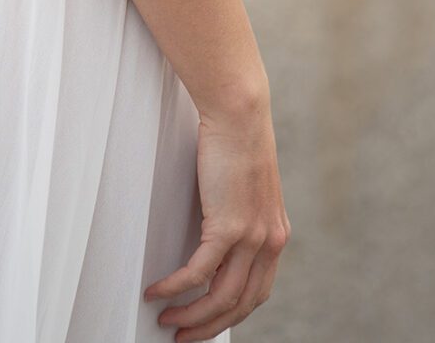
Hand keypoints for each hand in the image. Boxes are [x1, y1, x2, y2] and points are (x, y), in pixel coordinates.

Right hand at [143, 95, 291, 338]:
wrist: (240, 112)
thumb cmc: (238, 141)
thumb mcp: (248, 188)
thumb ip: (242, 216)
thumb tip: (218, 238)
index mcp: (276, 235)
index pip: (257, 293)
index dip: (230, 314)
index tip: (206, 322)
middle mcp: (270, 241)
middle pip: (240, 305)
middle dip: (208, 327)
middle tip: (182, 336)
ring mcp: (252, 237)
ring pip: (221, 298)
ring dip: (191, 316)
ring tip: (166, 319)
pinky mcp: (229, 226)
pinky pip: (199, 272)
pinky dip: (176, 288)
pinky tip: (158, 291)